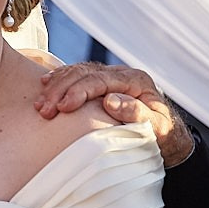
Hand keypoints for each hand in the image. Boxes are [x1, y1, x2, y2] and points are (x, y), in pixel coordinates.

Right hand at [34, 63, 190, 164]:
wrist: (168, 137)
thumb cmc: (164, 135)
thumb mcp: (158, 128)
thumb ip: (138, 113)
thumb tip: (110, 100)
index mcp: (136, 81)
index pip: (101, 79)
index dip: (79, 91)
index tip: (63, 107)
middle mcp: (121, 74)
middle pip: (84, 73)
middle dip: (61, 89)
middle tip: (44, 110)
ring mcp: (110, 77)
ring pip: (77, 71)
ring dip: (55, 85)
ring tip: (40, 104)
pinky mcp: (100, 84)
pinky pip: (76, 75)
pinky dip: (59, 79)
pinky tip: (44, 85)